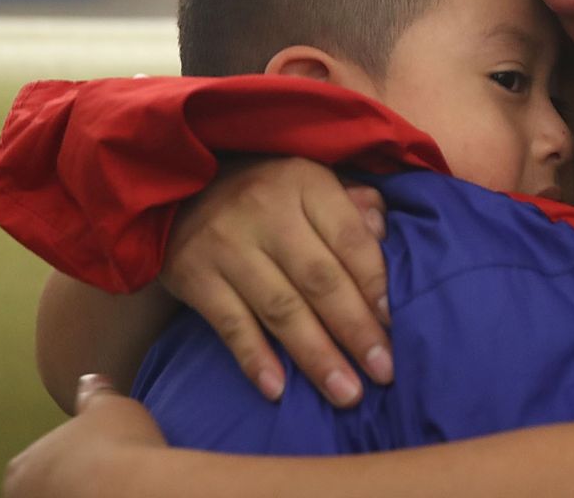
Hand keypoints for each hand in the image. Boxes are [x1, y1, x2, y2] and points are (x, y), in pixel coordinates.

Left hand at [4, 375, 164, 497]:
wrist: (136, 491)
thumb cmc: (115, 446)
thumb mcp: (107, 406)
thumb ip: (93, 394)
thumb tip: (88, 381)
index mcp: (21, 469)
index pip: (34, 467)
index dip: (63, 461)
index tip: (90, 460)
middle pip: (44, 491)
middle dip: (66, 485)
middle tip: (101, 479)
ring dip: (80, 495)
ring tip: (112, 490)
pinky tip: (118, 497)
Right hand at [159, 157, 391, 406]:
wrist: (177, 187)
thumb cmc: (264, 190)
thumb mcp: (309, 180)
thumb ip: (352, 203)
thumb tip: (385, 236)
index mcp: (304, 183)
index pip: (349, 237)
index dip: (375, 283)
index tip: (396, 323)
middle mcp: (267, 213)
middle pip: (320, 279)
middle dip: (356, 330)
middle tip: (384, 371)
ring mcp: (228, 246)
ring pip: (281, 309)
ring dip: (316, 356)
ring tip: (347, 393)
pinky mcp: (195, 276)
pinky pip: (230, 324)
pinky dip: (254, 358)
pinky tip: (278, 390)